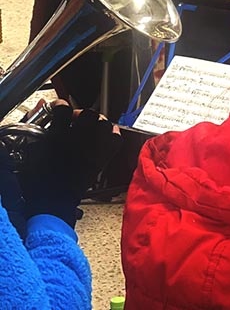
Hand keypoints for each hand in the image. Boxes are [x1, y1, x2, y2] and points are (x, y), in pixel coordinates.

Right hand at [19, 103, 121, 225]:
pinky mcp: (101, 159)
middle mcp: (77, 138)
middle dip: (83, 115)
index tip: (60, 108)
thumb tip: (46, 119)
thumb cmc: (39, 183)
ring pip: (103, 123)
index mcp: (57, 135)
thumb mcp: (33, 153)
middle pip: (87, 113)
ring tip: (92, 131)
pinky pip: (115, 140)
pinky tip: (107, 138)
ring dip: (98, 124)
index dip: (60, 106)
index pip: (62, 108)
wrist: (53, 204)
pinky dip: (113, 136)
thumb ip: (39, 134)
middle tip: (77, 122)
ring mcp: (91, 148)